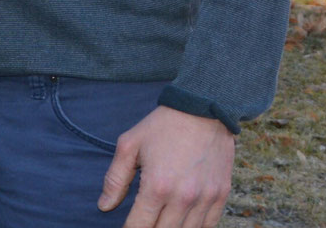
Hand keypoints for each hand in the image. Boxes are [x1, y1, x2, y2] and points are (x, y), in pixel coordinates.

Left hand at [100, 105, 233, 227]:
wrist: (203, 111)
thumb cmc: (162, 127)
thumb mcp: (129, 146)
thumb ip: (115, 179)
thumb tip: (104, 206)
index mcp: (157, 186)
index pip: (140, 226)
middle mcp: (184, 198)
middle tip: (141, 223)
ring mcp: (206, 199)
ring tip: (159, 221)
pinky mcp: (221, 196)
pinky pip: (209, 225)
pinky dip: (195, 227)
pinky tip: (182, 221)